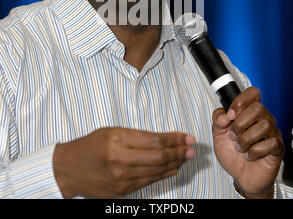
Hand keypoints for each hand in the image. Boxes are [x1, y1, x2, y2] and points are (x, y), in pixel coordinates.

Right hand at [53, 127, 194, 198]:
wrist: (69, 169)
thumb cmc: (90, 145)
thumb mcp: (111, 131)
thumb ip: (137, 135)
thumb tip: (164, 139)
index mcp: (117, 140)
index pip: (155, 140)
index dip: (175, 138)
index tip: (187, 136)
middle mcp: (120, 160)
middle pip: (160, 157)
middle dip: (180, 152)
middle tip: (192, 148)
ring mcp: (121, 179)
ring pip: (157, 171)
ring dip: (175, 164)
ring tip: (186, 157)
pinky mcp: (122, 192)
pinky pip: (149, 182)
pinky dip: (163, 174)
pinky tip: (172, 168)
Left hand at [212, 87, 284, 198]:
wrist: (240, 176)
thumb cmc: (231, 153)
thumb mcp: (218, 134)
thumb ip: (218, 120)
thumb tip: (225, 115)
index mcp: (249, 112)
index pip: (253, 93)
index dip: (241, 100)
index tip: (231, 114)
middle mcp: (263, 119)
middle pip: (259, 108)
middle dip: (240, 123)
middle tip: (233, 135)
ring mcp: (272, 133)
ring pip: (264, 125)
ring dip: (246, 139)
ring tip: (240, 147)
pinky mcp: (277, 149)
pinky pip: (271, 143)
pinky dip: (255, 151)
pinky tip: (249, 155)